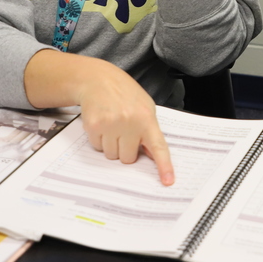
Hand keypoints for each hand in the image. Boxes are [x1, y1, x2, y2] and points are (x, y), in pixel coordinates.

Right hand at [25, 51, 174, 184]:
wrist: (99, 79)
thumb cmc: (125, 94)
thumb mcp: (145, 107)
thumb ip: (150, 131)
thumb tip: (151, 156)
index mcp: (147, 118)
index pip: (158, 147)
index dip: (164, 166)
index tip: (168, 181)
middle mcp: (130, 122)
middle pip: (128, 158)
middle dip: (126, 150)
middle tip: (124, 133)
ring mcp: (111, 124)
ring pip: (112, 155)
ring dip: (112, 145)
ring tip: (112, 125)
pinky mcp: (94, 126)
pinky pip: (98, 147)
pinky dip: (99, 140)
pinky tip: (102, 123)